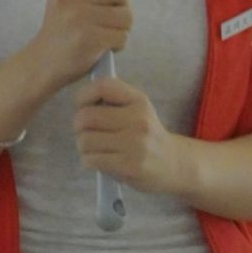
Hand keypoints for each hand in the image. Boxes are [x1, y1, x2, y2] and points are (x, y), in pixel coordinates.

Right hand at [32, 0, 132, 88]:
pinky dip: (117, 44)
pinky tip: (100, 46)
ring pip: (126, 15)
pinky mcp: (89, 38)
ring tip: (101, 33)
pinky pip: (122, 36)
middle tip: (103, 19)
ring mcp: (79, 17)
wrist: (43, 63)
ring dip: (120, 28)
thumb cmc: (61, 28)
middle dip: (119, 6)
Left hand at [73, 75, 181, 194]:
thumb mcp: (138, 109)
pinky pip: (91, 160)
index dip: (84, 96)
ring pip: (85, 140)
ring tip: (94, 149)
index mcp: (139, 101)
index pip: (103, 87)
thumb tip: (81, 101)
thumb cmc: (146, 135)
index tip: (83, 106)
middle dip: (79, 126)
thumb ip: (113, 100)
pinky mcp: (130, 166)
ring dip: (83, 146)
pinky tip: (99, 160)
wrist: (172, 163)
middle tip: (86, 132)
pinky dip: (88, 161)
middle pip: (86, 117)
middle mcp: (138, 120)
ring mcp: (135, 144)